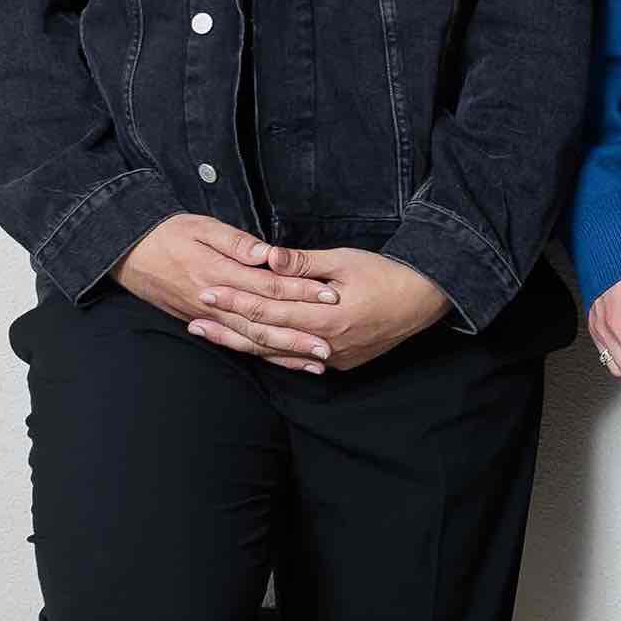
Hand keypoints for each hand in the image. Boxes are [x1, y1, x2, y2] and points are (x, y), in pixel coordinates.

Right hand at [116, 213, 341, 372]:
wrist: (128, 252)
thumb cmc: (169, 233)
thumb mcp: (203, 227)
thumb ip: (237, 242)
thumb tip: (266, 254)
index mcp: (219, 273)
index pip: (269, 286)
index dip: (301, 291)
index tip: (330, 295)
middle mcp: (214, 302)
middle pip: (263, 321)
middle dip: (298, 334)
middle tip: (329, 344)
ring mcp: (207, 317)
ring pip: (251, 339)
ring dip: (284, 352)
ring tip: (315, 362)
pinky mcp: (201, 323)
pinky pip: (235, 343)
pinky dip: (261, 353)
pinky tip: (282, 361)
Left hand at [192, 247, 448, 372]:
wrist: (426, 299)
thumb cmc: (387, 273)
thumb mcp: (345, 259)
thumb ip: (303, 263)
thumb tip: (266, 257)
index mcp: (327, 314)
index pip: (269, 308)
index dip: (236, 299)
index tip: (208, 291)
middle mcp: (326, 342)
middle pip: (265, 337)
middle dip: (227, 326)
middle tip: (194, 319)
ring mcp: (332, 357)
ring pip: (277, 354)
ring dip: (241, 344)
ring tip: (211, 335)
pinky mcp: (340, 363)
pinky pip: (297, 362)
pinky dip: (271, 355)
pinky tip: (249, 350)